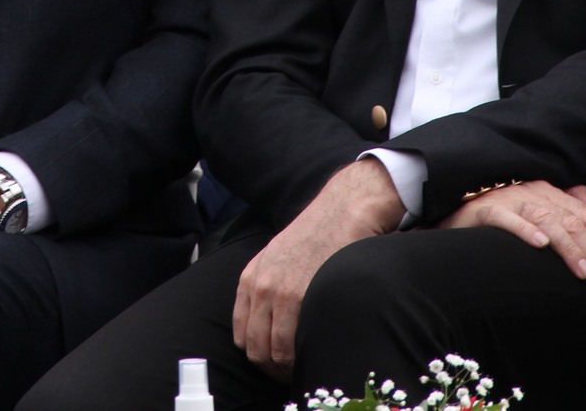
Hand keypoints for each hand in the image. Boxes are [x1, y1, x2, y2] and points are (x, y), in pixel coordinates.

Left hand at [232, 157, 404, 375]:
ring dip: (288, 369)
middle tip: (292, 374)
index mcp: (250, 279)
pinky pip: (294, 344)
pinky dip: (302, 358)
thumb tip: (269, 327)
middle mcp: (260, 287)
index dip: (259, 356)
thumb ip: (266, 287)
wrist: (343, 210)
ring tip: (306, 368)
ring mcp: (281, 293)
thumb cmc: (316, 235)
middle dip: (272, 368)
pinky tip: (315, 354)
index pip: (242, 335)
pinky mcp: (304, 296)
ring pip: (274, 353)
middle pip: (255, 349)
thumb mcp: (277, 257)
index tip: (276, 363)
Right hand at [439, 180, 585, 292]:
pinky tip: (540, 245)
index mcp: (548, 193)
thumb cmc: (500, 218)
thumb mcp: (537, 211)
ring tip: (584, 272)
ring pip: (547, 220)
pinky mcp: (485, 210)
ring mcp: (509, 199)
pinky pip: (508, 218)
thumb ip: (567, 207)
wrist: (455, 215)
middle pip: (573, 220)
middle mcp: (532, 192)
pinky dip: (525, 230)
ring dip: (569, 248)